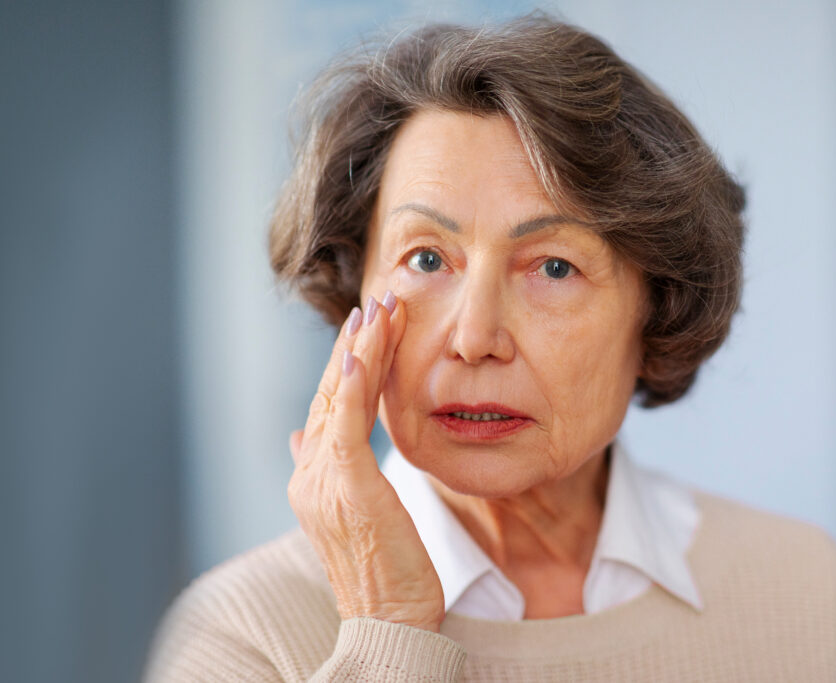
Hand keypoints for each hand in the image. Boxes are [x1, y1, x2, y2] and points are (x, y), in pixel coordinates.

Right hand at [287, 292, 444, 632]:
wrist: (388, 621)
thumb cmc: (382, 571)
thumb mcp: (352, 513)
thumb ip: (329, 469)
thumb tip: (300, 437)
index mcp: (313, 477)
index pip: (331, 406)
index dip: (350, 364)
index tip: (369, 328)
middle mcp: (311, 473)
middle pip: (333, 393)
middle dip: (357, 344)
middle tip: (378, 301)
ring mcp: (323, 479)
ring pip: (341, 398)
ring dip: (361, 349)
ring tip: (380, 309)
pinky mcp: (346, 486)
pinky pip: (347, 423)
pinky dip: (354, 383)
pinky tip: (364, 349)